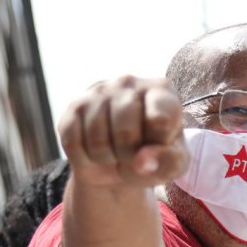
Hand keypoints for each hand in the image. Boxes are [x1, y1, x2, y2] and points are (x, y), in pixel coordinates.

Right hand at [56, 76, 188, 188]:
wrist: (120, 162)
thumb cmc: (155, 157)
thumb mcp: (173, 164)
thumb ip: (168, 162)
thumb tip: (140, 161)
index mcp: (161, 90)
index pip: (160, 120)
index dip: (158, 145)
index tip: (159, 145)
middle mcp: (128, 82)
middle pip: (125, 133)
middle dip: (129, 156)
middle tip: (133, 155)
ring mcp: (98, 91)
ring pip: (97, 141)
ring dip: (107, 160)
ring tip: (115, 154)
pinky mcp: (74, 107)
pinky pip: (73, 143)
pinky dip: (85, 159)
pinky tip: (95, 152)